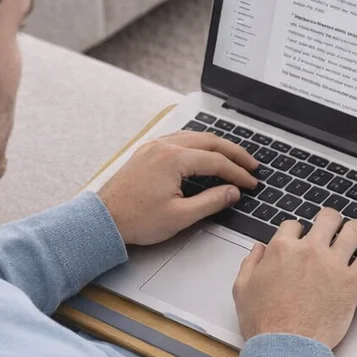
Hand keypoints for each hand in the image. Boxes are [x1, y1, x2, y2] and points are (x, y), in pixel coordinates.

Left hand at [98, 130, 257, 245]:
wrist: (105, 220)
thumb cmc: (137, 219)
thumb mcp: (181, 216)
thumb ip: (211, 201)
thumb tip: (232, 192)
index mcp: (174, 159)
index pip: (216, 161)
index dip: (237, 173)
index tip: (250, 182)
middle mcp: (165, 146)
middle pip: (209, 141)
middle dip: (234, 152)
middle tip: (251, 165)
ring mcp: (154, 146)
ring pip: (194, 136)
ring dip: (217, 145)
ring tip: (233, 157)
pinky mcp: (147, 152)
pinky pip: (179, 139)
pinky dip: (198, 144)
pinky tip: (204, 152)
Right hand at [233, 209, 356, 348]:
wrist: (285, 346)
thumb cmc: (265, 323)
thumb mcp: (242, 289)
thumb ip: (250, 263)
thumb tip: (259, 249)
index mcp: (282, 249)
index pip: (294, 224)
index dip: (298, 230)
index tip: (302, 237)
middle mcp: (309, 251)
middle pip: (327, 218)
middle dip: (330, 220)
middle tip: (334, 227)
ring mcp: (333, 264)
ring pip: (353, 230)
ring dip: (356, 229)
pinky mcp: (352, 282)